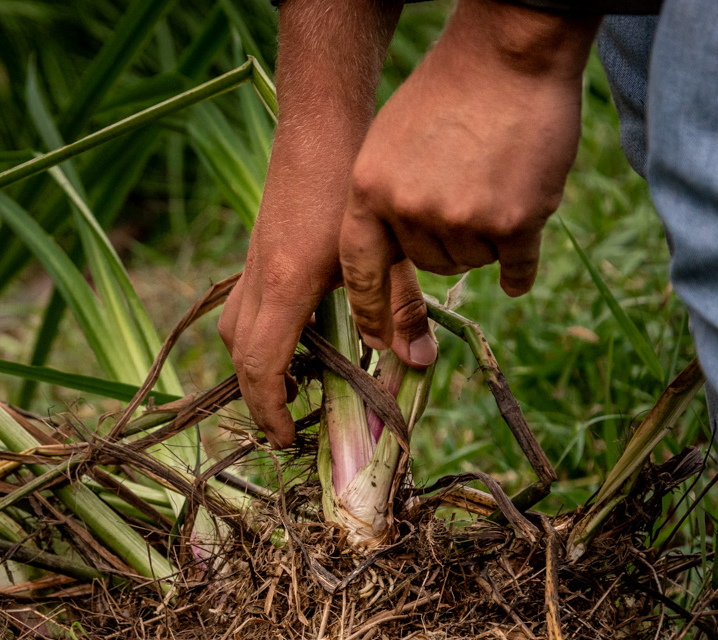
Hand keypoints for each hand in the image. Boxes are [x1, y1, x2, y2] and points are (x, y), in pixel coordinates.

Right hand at [219, 132, 433, 449]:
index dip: (269, 409)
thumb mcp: (386, 249)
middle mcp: (259, 277)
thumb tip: (418, 362)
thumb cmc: (355, 180)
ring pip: (234, 328)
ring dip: (253, 364)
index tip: (286, 439)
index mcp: (286, 285)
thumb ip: (401, 307)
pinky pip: (245, 305)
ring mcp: (253, 261)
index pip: (260, 365)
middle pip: (237, 353)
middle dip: (254, 395)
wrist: (322, 124)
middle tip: (284, 424)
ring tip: (290, 384)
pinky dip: (260, 333)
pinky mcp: (259, 248)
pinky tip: (298, 332)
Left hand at [339, 0, 600, 350]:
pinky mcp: (513, 220)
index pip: (359, 270)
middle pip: (427, 264)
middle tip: (464, 192)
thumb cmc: (445, 97)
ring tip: (491, 182)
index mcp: (367, 192)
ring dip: (484, 237)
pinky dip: (519, 269)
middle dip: (446, 241)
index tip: (376, 345)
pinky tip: (518, 267)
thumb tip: (388, 267)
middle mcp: (408, 210)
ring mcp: (461, 217)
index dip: (369, 310)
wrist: (509, 55)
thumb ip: (383, 204)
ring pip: (470, 262)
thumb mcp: (387, 148)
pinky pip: (515, 267)